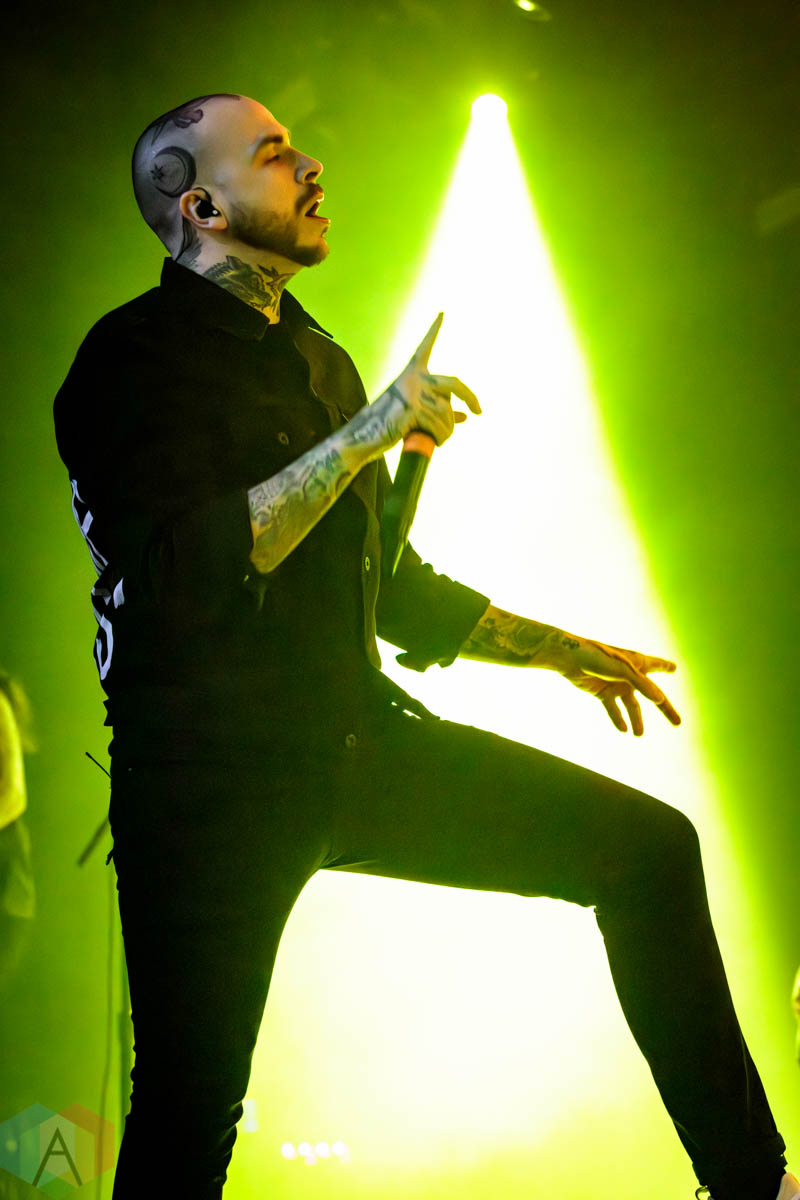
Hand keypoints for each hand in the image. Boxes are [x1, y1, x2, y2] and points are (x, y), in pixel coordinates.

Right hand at [372, 312, 480, 449]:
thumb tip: (465, 416)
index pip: (425, 348)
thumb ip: (439, 410)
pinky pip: (439, 426)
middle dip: (470, 397)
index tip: (442, 313)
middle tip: (479, 411)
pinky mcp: (412, 410)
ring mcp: (413, 393)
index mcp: (411, 374)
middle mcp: (413, 379)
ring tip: (440, 440)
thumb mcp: (416, 414)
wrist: (364, 437)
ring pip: (447, 412)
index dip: (434, 330)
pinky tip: (435, 443)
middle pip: (453, 384)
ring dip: (448, 431)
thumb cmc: (389, 425)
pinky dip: (441, 438)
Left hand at [541, 630, 681, 735]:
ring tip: (639, 735)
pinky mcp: (602, 692)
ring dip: (636, 720)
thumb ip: (641, 684)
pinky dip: (617, 719)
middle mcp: (629, 675)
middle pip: (652, 695)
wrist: (568, 658)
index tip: (673, 668)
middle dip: (665, 709)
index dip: (665, 666)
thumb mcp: (622, 669)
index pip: (657, 665)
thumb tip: (659, 699)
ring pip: (632, 706)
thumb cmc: (596, 657)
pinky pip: (613, 709)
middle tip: (678, 723)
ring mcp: (616, 684)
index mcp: (637, 662)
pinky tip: (623, 730)